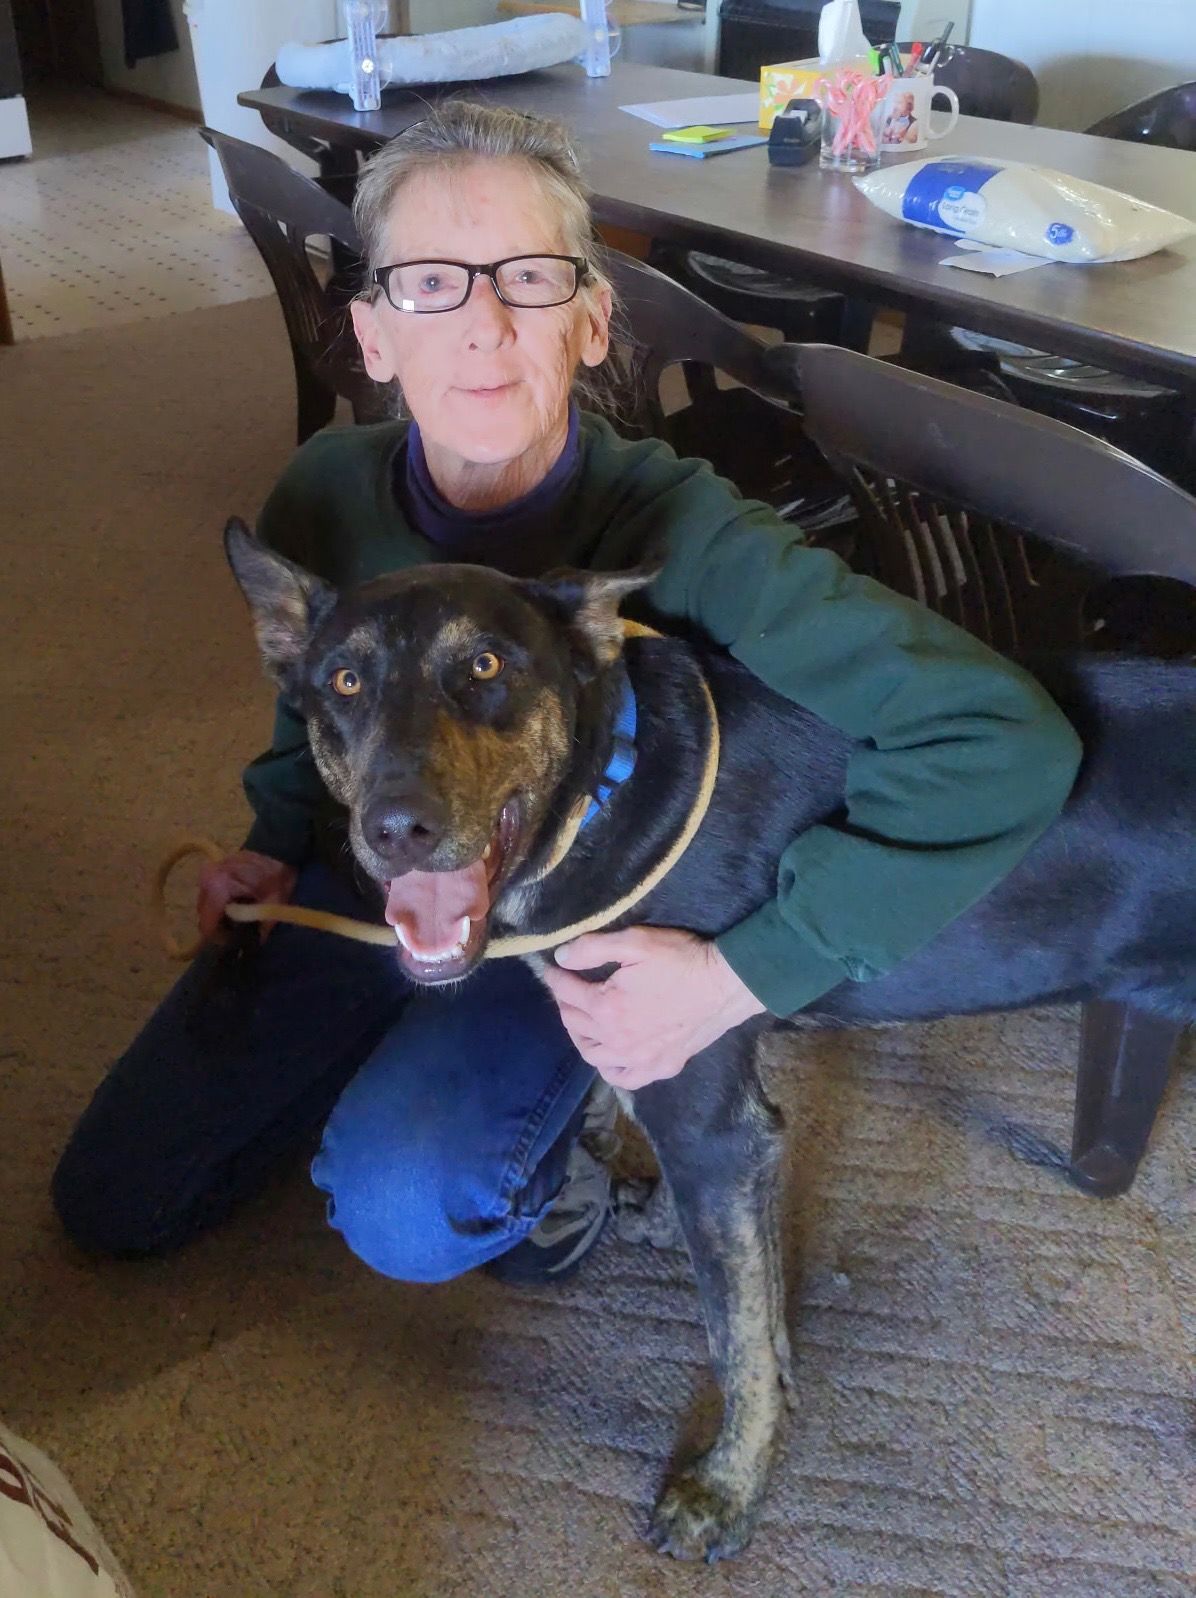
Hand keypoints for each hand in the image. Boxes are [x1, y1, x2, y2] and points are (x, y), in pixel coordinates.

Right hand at [197, 850, 297, 942]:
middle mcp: (206, 879)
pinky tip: (235, 904)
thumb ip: (261, 926)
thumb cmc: (277, 876)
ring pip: (205, 906)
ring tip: (239, 917)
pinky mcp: (209, 871)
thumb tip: (255, 945)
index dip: (219, 937)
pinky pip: (208, 896)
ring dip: (219, 915)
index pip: (207, 923)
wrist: (278, 850)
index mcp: (218, 886)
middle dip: (219, 926)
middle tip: (239, 932)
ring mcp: (206, 873)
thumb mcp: (274, 904)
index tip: (234, 942)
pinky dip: (219, 904)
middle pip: (205, 915)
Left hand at [540, 926, 765, 1089]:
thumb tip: (561, 958)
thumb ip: (592, 949)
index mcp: (606, 1007)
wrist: (726, 984)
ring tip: (582, 1020)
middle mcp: (617, 1040)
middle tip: (567, 990)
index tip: (554, 968)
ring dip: (581, 1036)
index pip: (568, 993)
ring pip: (593, 1055)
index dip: (557, 978)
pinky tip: (610, 1056)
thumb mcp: (635, 942)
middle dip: (566, 1005)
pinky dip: (610, 1069)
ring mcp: (639, 1059)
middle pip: (576, 1025)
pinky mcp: (660, 1067)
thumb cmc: (681, 960)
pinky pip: (624, 1078)